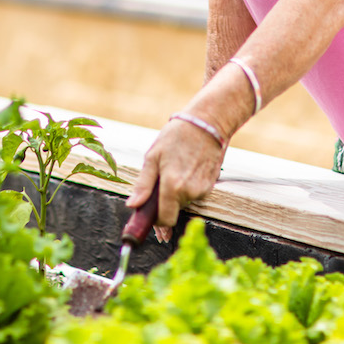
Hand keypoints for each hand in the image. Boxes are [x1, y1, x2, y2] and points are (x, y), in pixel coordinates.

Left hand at [126, 116, 223, 241]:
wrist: (207, 123)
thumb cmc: (176, 136)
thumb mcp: (153, 156)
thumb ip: (143, 185)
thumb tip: (132, 206)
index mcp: (172, 187)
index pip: (165, 220)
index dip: (157, 220)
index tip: (151, 213)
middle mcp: (190, 192)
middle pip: (174, 211)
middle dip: (166, 202)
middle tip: (162, 182)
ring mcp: (203, 190)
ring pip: (185, 202)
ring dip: (178, 193)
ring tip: (176, 169)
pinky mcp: (211, 185)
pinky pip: (195, 194)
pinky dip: (189, 186)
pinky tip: (187, 169)